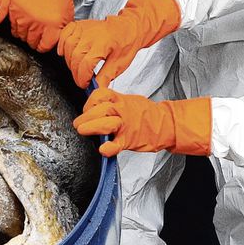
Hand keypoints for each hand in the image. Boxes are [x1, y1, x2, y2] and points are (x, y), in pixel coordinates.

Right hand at [9, 0, 74, 51]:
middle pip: (31, 42)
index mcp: (53, 26)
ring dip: (24, 33)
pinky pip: (12, 25)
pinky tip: (21, 21)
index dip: (43, 46)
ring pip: (20, 35)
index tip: (41, 43)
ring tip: (28, 27)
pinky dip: (16, 25)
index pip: (44, 46)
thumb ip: (59, 31)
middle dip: (33, 40)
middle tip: (35, 36)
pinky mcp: (15, 8)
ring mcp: (24, 16)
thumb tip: (51, 41)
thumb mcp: (66, 15)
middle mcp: (38, 23)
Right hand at [57, 0, 182, 87]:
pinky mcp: (80, 25)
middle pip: (75, 58)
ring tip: (76, 68)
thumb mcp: (120, 64)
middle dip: (75, 73)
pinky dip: (62, 43)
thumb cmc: (126, 43)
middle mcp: (91, 36)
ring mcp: (84, 29)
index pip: (85, 65)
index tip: (84, 84)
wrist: (129, 27)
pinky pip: (65, 33)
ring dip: (68, 61)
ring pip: (68, 46)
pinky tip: (64, 52)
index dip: (82, 78)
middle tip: (81, 79)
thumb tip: (97, 88)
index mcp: (102, 45)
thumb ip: (106, 76)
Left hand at [73, 88, 211, 157]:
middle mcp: (122, 111)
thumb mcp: (129, 100)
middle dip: (86, 116)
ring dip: (92, 127)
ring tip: (82, 130)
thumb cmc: (146, 113)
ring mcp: (126, 126)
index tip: (86, 108)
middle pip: (101, 109)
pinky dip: (109, 148)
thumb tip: (93, 105)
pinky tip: (103, 149)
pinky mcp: (129, 140)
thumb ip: (112, 102)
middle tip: (77, 123)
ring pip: (107, 123)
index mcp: (121, 100)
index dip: (90, 101)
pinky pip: (117, 144)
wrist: (165, 124)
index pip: (101, 95)